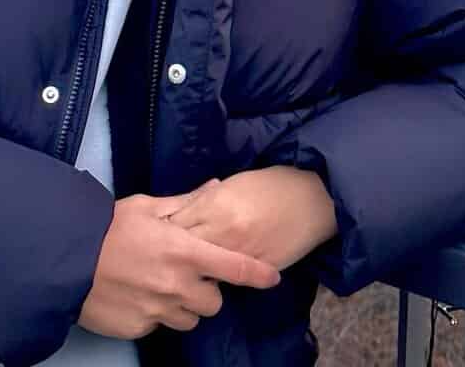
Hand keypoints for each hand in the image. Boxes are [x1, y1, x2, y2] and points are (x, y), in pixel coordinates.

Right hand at [77, 190, 280, 338]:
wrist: (66, 259)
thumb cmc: (110, 226)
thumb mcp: (148, 206)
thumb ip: (187, 202)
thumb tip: (215, 187)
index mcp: (184, 251)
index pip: (234, 268)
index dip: (258, 274)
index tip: (272, 278)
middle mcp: (177, 285)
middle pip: (214, 303)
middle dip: (208, 291)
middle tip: (189, 275)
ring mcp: (158, 311)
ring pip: (190, 319)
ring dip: (185, 306)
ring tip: (163, 285)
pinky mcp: (140, 328)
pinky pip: (160, 326)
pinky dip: (157, 314)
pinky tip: (140, 295)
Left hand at [167, 166, 337, 270]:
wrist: (312, 198)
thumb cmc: (271, 184)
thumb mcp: (232, 185)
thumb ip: (205, 200)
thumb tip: (181, 212)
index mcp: (216, 207)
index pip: (177, 226)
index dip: (163, 233)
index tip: (152, 238)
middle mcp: (225, 234)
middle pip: (186, 252)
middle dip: (172, 257)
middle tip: (160, 261)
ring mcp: (241, 255)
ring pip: (206, 272)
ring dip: (192, 272)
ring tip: (180, 273)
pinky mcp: (257, 271)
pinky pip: (231, 280)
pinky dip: (219, 279)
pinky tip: (210, 279)